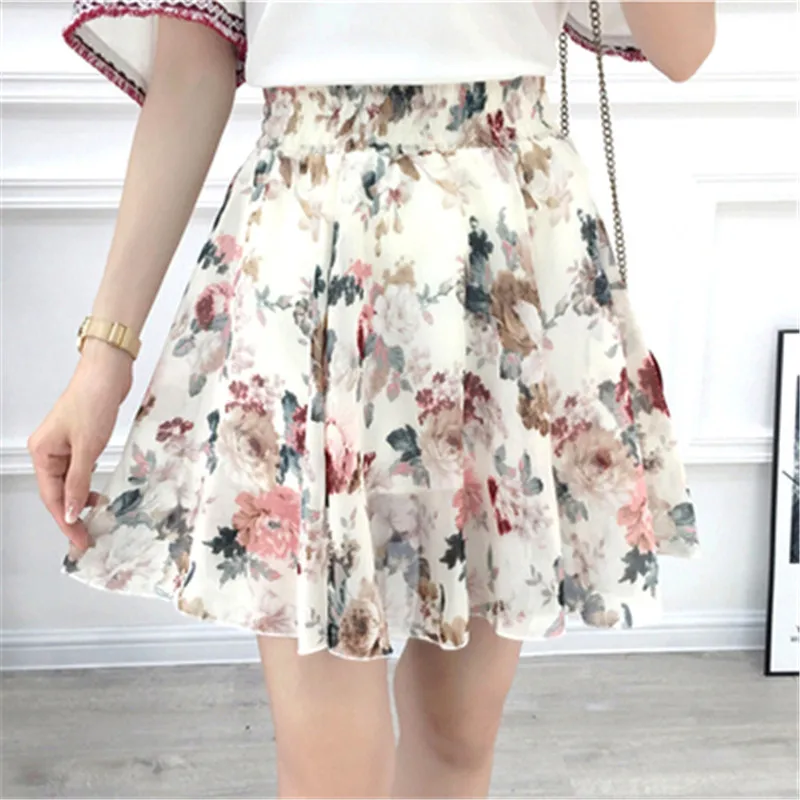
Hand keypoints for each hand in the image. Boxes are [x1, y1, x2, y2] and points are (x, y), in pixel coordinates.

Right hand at [28, 339, 133, 550]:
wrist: (109, 372)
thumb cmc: (93, 401)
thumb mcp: (87, 447)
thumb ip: (78, 482)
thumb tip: (69, 512)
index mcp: (42, 452)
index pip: (51, 497)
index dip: (65, 522)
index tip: (79, 541)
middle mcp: (49, 449)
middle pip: (57, 492)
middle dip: (72, 514)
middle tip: (88, 536)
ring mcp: (65, 444)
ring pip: (69, 481)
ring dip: (81, 499)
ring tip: (96, 516)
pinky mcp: (81, 438)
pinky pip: (81, 469)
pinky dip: (88, 482)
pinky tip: (98, 491)